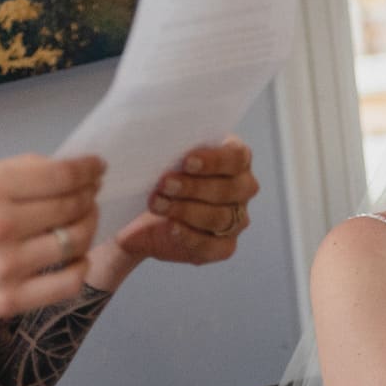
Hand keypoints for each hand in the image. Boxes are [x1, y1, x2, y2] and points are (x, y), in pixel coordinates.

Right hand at [0, 153, 103, 325]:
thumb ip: (8, 175)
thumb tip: (58, 169)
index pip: (60, 175)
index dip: (88, 170)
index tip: (97, 168)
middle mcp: (0, 224)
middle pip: (73, 205)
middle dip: (89, 196)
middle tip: (91, 194)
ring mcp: (7, 266)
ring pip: (76, 241)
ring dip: (87, 227)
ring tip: (82, 222)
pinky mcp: (9, 300)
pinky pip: (68, 282)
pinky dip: (80, 266)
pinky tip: (74, 258)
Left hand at [112, 137, 257, 266]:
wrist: (143, 216)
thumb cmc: (159, 177)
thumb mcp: (162, 159)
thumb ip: (168, 149)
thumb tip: (153, 138)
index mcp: (235, 158)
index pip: (237, 157)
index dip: (215, 160)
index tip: (187, 161)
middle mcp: (243, 188)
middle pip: (230, 189)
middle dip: (194, 187)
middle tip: (165, 184)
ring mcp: (237, 220)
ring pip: (220, 217)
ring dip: (186, 210)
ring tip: (157, 203)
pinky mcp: (224, 247)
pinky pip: (212, 245)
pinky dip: (190, 236)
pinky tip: (171, 227)